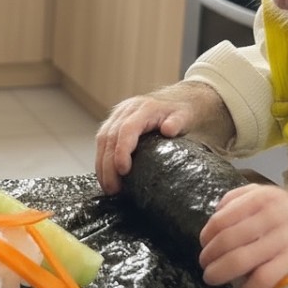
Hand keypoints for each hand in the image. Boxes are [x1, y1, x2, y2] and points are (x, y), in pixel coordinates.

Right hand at [94, 80, 224, 194]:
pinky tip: (105, 175)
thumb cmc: (181, 112)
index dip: (122, 150)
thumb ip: (178, 121)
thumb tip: (169, 130)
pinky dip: (101, 159)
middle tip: (112, 188)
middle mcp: (127, 110)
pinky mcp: (113, 122)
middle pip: (110, 136)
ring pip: (102, 139)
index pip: (127, 129)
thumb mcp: (185, 116)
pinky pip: (102, 140)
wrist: (177, 99)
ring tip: (108, 187)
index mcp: (144, 108)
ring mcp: (118, 115)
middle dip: (108, 164)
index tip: (123, 170)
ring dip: (101, 164)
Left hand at [198, 184, 287, 287]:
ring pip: (242, 259)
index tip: (203, 245)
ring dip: (221, 272)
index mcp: (258, 197)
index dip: (207, 235)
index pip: (221, 219)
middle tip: (204, 265)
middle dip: (210, 257)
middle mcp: (270, 214)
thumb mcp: (262, 193)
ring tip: (212, 278)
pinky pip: (266, 276)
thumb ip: (236, 199)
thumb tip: (214, 218)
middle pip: (228, 240)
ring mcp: (284, 236)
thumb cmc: (286, 209)